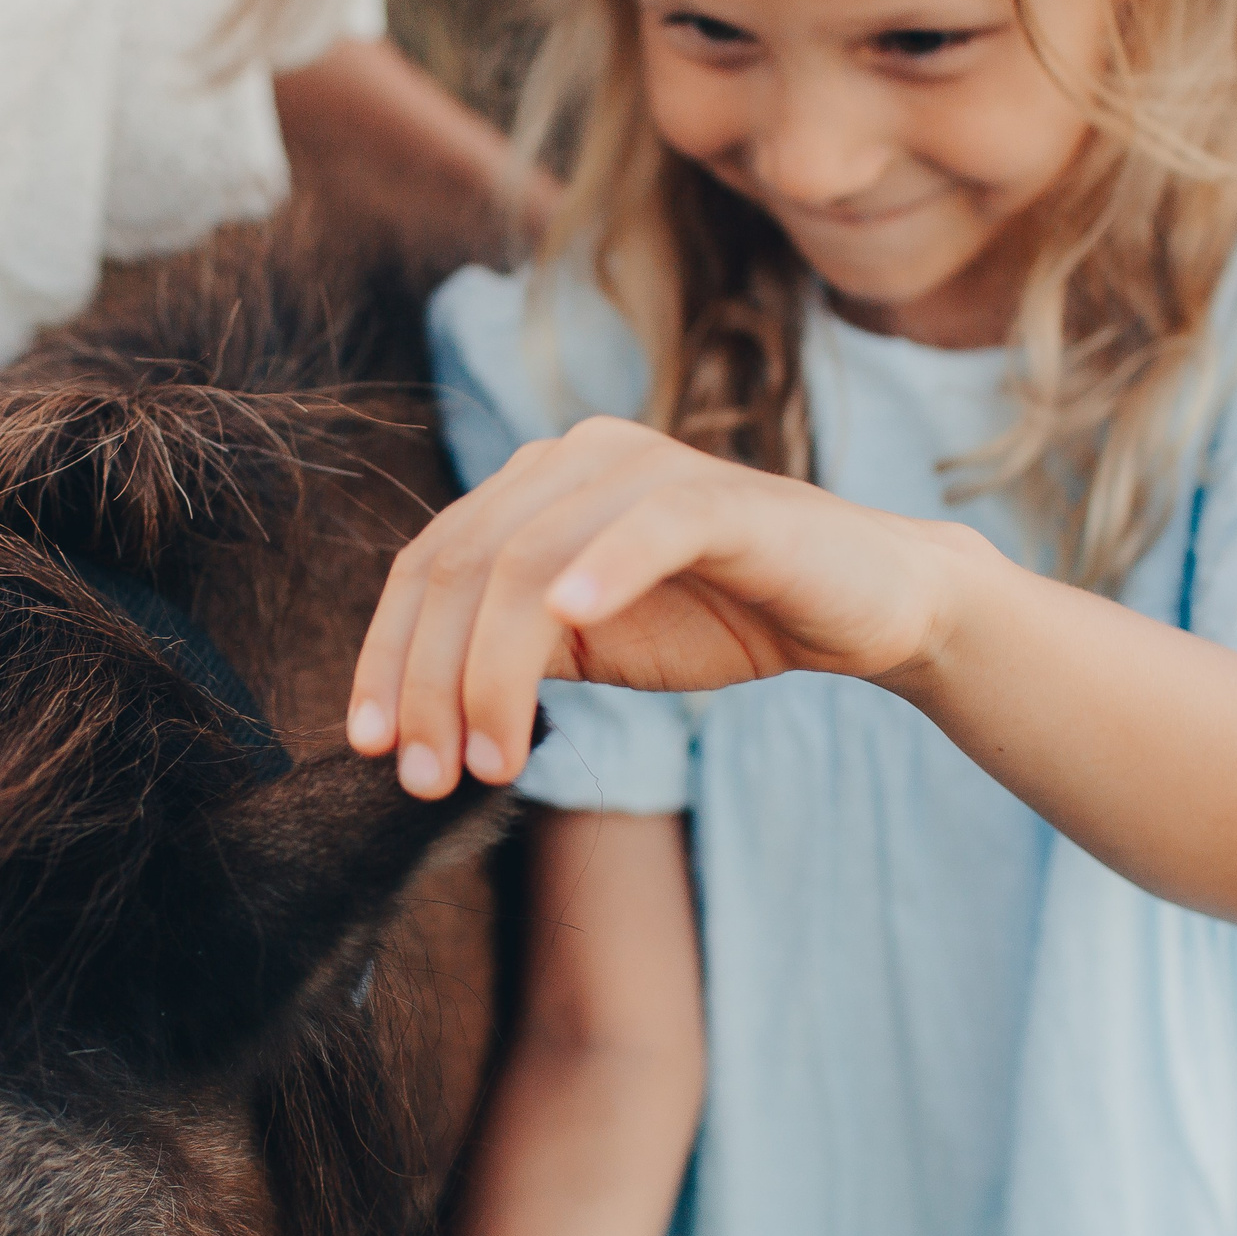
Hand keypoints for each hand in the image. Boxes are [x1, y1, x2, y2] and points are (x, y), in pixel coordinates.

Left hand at [347, 416, 982, 796]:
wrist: (866, 604)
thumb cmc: (723, 617)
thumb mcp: (588, 642)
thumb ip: (507, 652)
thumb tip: (411, 718)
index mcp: (532, 487)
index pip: (427, 565)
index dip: (386, 655)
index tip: (370, 745)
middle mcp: (576, 459)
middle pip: (461, 568)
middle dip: (428, 682)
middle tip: (427, 776)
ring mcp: (647, 469)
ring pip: (527, 562)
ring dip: (492, 670)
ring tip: (490, 759)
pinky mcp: (724, 499)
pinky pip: (648, 525)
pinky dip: (602, 570)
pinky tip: (571, 624)